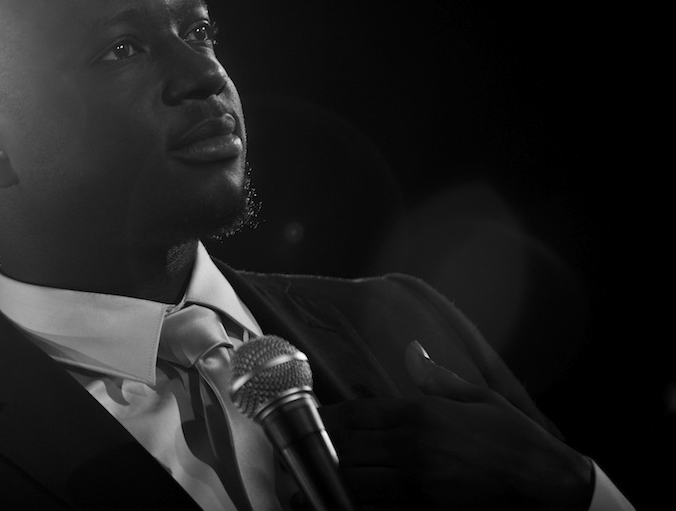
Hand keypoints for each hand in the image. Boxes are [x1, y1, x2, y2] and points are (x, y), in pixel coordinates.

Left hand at [317, 341, 593, 509]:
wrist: (546, 484)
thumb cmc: (513, 438)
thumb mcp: (477, 397)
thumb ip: (436, 377)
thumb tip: (413, 350)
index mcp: (418, 413)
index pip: (350, 414)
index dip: (322, 418)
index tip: (309, 420)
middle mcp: (409, 446)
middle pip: (341, 447)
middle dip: (318, 449)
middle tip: (300, 451)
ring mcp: (413, 483)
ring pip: (350, 480)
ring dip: (330, 478)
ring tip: (312, 477)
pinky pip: (373, 507)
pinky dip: (356, 502)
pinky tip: (345, 498)